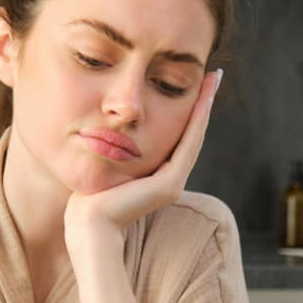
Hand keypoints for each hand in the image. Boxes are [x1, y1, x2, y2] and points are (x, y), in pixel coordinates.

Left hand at [63, 69, 222, 244]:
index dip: (188, 112)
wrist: (89, 226)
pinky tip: (203, 99)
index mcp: (156, 177)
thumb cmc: (88, 200)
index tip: (196, 84)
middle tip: (214, 75)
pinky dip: (197, 121)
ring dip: (205, 106)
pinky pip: (187, 145)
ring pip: (193, 136)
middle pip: (190, 134)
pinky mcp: (169, 185)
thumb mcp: (106, 167)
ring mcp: (172, 183)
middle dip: (202, 103)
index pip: (177, 137)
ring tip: (213, 80)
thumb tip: (106, 131)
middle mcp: (169, 179)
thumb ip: (115, 152)